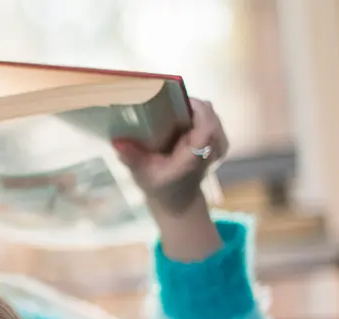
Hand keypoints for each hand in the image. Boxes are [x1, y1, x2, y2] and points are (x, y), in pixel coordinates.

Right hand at [112, 98, 227, 214]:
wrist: (179, 199)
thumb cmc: (160, 186)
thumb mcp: (143, 174)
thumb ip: (132, 158)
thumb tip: (117, 141)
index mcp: (198, 155)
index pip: (206, 124)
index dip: (192, 106)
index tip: (171, 99)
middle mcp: (214, 148)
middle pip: (208, 113)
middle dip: (187, 105)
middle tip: (165, 104)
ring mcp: (220, 144)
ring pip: (210, 113)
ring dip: (191, 109)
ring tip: (172, 112)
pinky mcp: (220, 140)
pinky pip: (211, 118)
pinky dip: (196, 115)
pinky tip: (181, 121)